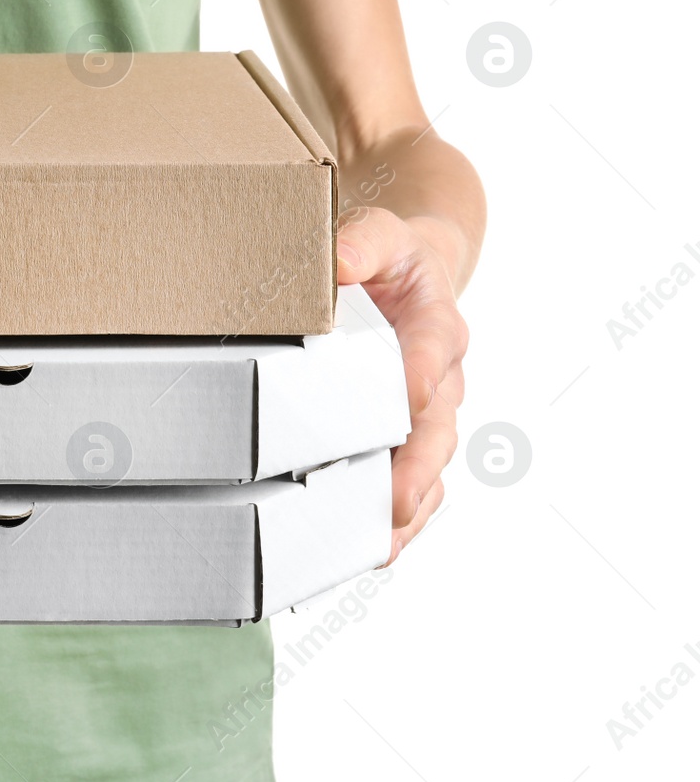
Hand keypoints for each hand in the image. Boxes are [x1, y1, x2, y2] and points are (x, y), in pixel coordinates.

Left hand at [337, 208, 468, 566]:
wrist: (406, 273)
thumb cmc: (387, 258)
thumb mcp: (377, 233)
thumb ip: (362, 242)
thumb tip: (342, 262)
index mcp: (435, 322)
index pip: (437, 347)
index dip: (424, 372)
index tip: (411, 396)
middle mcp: (439, 375)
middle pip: (439, 425)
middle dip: (419, 465)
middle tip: (398, 499)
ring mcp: (428, 413)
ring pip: (430, 465)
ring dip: (410, 505)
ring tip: (383, 542)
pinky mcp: (408, 436)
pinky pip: (415, 481)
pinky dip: (399, 516)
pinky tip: (374, 547)